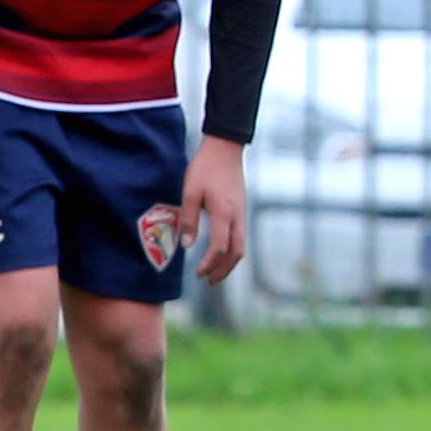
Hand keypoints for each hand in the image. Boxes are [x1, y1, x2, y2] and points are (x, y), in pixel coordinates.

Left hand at [180, 132, 250, 283]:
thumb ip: (189, 219)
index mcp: (224, 212)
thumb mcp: (190, 192)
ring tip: (216, 273)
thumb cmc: (205, 168)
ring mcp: (242, 213)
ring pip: (242, 245)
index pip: (220, 247)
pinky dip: (232, 250)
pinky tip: (221, 253)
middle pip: (237, 252)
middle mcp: (237, 216)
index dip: (209, 263)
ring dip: (230, 263)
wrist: (225, 148)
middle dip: (223, 270)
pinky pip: (241, 236)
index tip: (197, 273)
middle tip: (209, 281)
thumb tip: (187, 245)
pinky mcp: (242, 209)